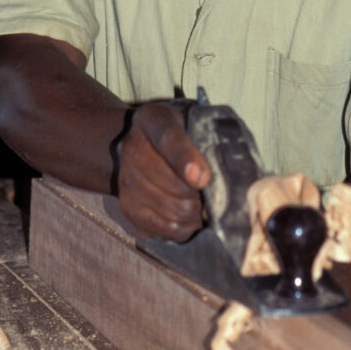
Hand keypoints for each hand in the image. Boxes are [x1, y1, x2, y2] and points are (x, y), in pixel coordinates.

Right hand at [116, 102, 211, 240]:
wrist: (143, 142)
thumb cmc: (181, 130)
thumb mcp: (194, 119)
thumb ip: (209, 134)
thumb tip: (224, 173)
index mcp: (152, 119)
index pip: (168, 138)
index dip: (186, 159)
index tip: (204, 179)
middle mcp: (132, 148)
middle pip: (171, 182)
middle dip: (201, 195)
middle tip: (218, 196)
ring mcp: (126, 179)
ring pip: (170, 208)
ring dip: (194, 214)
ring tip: (208, 209)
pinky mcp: (127, 206)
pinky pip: (161, 228)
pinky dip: (182, 230)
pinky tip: (194, 222)